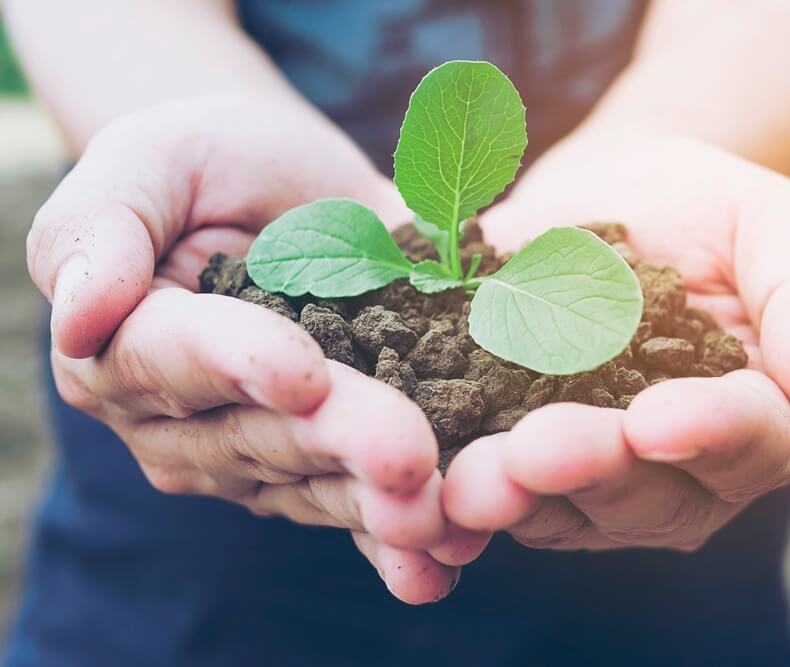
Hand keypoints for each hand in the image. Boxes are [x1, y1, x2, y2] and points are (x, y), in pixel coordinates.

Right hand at [28, 95, 487, 601]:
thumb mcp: (148, 160)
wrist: (281, 184)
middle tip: (406, 457)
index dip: (242, 365)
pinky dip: (398, 538)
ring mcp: (258, 452)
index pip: (181, 358)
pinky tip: (442, 563)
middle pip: (264, 433)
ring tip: (436, 518)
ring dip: (377, 506)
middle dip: (339, 443)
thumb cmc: (205, 162)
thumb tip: (79, 314)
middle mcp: (185, 421)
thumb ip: (100, 231)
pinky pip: (356, 503)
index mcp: (128, 349)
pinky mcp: (325, 463)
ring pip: (318, 479)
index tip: (304, 373)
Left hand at [444, 132, 789, 550]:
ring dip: (517, 498)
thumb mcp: (775, 225)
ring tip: (470, 480)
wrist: (608, 197)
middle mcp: (681, 470)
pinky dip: (462, 490)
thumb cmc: (705, 208)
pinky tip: (423, 481)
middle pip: (649, 494)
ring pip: (566, 508)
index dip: (708, 435)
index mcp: (758, 417)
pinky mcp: (521, 458)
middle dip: (592, 473)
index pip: (751, 443)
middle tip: (536, 452)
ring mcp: (597, 475)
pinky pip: (499, 487)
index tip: (656, 418)